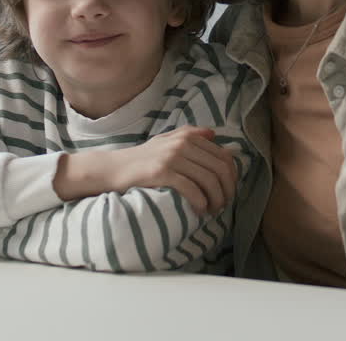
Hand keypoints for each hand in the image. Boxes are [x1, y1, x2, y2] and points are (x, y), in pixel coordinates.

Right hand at [53, 127, 235, 213]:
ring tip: (212, 210)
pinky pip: (192, 189)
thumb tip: (214, 134)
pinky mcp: (162, 172)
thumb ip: (189, 134)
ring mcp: (172, 157)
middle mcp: (182, 143)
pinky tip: (199, 211)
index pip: (224, 156)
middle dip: (227, 190)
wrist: (113, 168)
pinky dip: (200, 203)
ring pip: (209, 180)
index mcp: (187, 136)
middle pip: (221, 169)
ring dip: (216, 199)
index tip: (228, 192)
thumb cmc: (142, 158)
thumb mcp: (165, 140)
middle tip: (223, 205)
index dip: (232, 177)